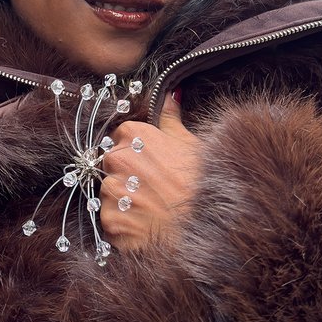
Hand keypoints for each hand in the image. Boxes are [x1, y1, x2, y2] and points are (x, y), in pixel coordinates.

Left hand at [99, 92, 201, 252]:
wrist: (210, 225)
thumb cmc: (205, 181)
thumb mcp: (191, 142)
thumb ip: (171, 118)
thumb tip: (169, 95)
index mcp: (133, 135)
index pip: (122, 137)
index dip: (138, 151)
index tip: (152, 164)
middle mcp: (116, 159)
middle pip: (112, 165)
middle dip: (128, 175)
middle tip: (155, 188)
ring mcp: (111, 191)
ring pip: (110, 194)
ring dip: (125, 201)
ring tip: (154, 208)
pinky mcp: (110, 221)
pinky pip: (112, 221)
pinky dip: (125, 225)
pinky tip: (148, 225)